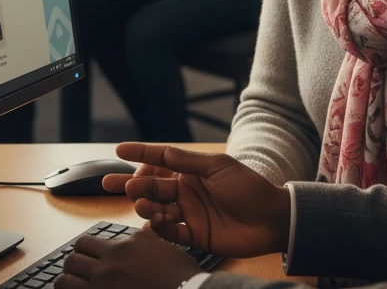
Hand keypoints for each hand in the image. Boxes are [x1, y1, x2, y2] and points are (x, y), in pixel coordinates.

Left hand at [55, 228, 198, 288]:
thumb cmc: (177, 274)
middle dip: (72, 266)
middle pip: (70, 262)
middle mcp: (106, 269)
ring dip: (68, 283)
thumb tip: (149, 219)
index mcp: (118, 250)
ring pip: (64, 283)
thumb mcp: (162, 245)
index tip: (85, 256)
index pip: (83, 243)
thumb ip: (146, 234)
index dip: (82, 249)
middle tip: (78, 272)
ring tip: (75, 285)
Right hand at [103, 143, 291, 258]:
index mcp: (192, 171)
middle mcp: (187, 191)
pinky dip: (160, 228)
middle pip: (154, 186)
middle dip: (133, 184)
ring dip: (146, 205)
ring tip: (140, 203)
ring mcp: (190, 214)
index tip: (119, 150)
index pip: (161, 159)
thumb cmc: (248, 187)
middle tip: (115, 184)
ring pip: (159, 209)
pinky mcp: (195, 235)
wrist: (271, 218)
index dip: (140, 153)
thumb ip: (188, 161)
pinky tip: (154, 221)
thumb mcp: (218, 166)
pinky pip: (171, 232)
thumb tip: (162, 150)